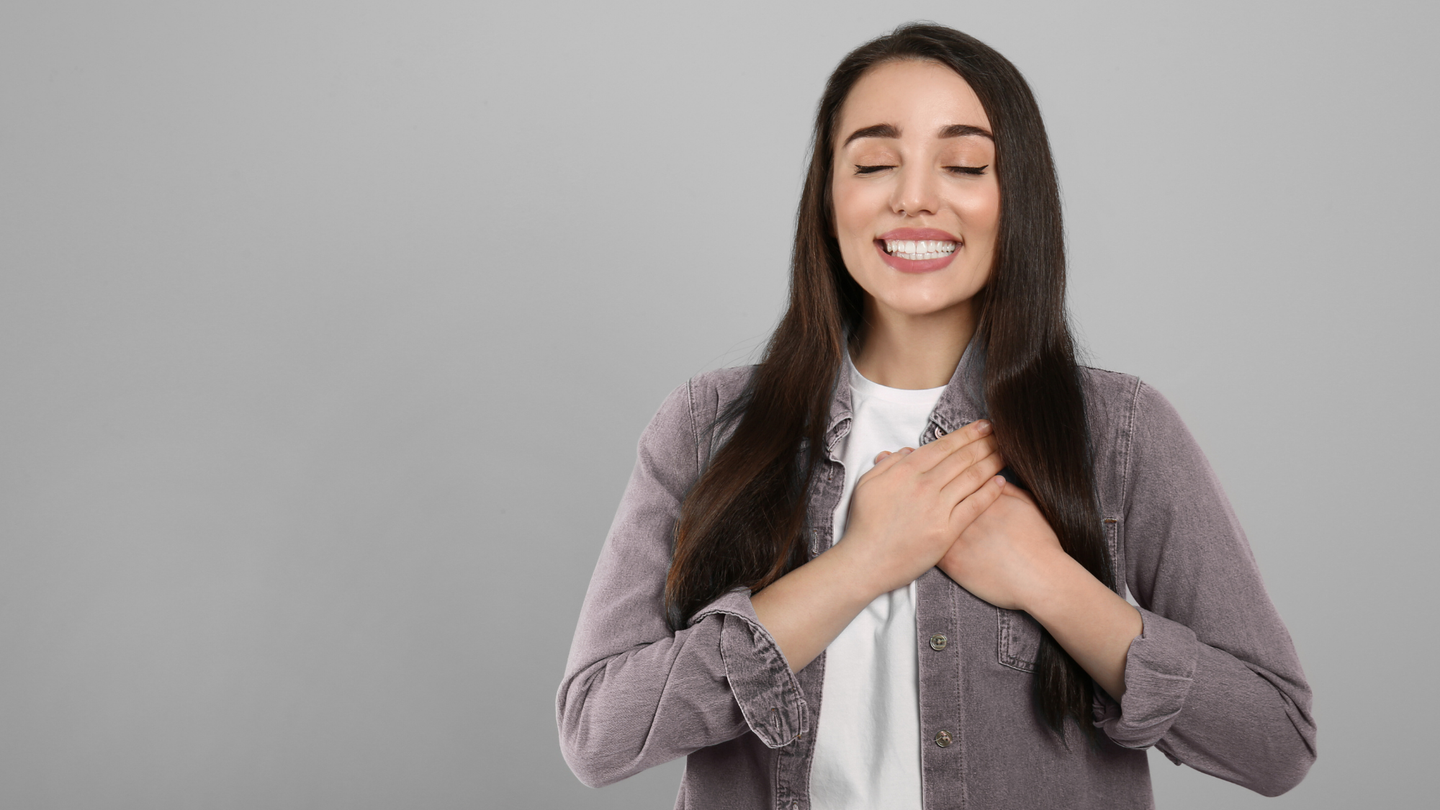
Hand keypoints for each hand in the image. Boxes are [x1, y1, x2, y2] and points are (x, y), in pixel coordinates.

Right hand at [834, 419, 1006, 598]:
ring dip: (992, 462)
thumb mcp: (867, 484)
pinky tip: (1001, 482)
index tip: (983, 425)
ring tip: (1006, 452)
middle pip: (962, 458)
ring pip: (972, 478)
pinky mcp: (946, 531)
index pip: (943, 445)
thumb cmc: (864, 525)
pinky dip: (990, 493)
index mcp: (905, 471)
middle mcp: (924, 485)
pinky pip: (974, 507)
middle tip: (1003, 433)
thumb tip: (907, 451)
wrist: (865, 561)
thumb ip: (888, 464)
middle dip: (985, 442)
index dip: (967, 433)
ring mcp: (937, 508)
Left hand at [936, 483, 1065, 610]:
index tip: (947, 483)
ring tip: (922, 518)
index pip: (956, 478)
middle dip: (930, 495)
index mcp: (983, 497)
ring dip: (923, 517)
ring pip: (928, 520)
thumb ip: (1006, 488)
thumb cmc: (1039, 542)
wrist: (1040, 578)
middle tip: (928, 499)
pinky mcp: (951, 561)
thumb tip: (992, 476)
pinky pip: (928, 547)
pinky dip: (925, 542)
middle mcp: (965, 514)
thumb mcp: (1028, 504)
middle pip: (938, 496)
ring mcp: (956, 537)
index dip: (949, 478)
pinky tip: (926, 542)